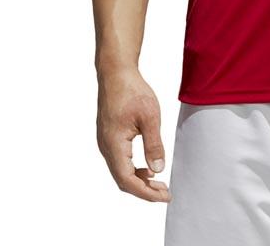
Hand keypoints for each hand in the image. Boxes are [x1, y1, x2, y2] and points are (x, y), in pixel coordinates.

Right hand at [96, 66, 172, 201]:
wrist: (116, 73)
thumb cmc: (132, 91)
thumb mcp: (150, 117)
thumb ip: (154, 145)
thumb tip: (158, 170)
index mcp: (114, 144)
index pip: (127, 180)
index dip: (146, 193)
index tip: (164, 196)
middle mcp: (106, 147)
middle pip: (122, 179)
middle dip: (144, 190)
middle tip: (164, 192)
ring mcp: (105, 142)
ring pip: (120, 171)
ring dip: (139, 180)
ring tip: (159, 182)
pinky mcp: (109, 137)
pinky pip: (120, 160)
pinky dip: (134, 168)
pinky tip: (148, 167)